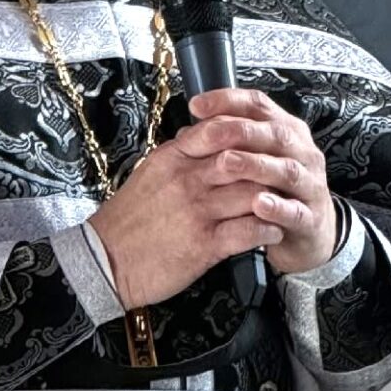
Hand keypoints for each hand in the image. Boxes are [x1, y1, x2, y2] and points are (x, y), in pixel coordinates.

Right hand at [88, 87, 337, 308]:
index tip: (261, 144)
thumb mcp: (148, 174)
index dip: (246, 134)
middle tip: (283, 174)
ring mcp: (198, 212)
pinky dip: (267, 230)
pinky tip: (272, 231)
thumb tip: (200, 136)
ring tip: (284, 204)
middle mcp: (188, 181)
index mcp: (173, 159)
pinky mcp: (205, 245)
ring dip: (274, 200)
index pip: (219, 130)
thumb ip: (179, 155)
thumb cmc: (127, 221)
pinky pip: (249, 231)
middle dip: (267, 166)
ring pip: (252, 194)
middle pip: (244, 159)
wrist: (106, 261)